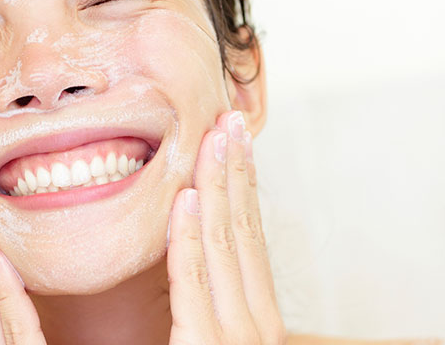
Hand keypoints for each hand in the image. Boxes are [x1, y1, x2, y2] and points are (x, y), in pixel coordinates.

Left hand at [166, 110, 285, 343]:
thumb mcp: (214, 337)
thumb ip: (210, 301)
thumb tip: (198, 255)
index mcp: (260, 317)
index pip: (251, 237)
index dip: (245, 185)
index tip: (236, 144)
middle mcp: (256, 321)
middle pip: (243, 229)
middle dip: (236, 169)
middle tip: (230, 121)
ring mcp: (235, 335)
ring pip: (223, 243)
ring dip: (217, 185)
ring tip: (212, 138)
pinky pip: (192, 280)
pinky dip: (189, 235)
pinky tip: (185, 198)